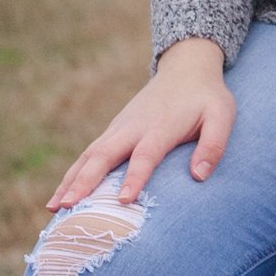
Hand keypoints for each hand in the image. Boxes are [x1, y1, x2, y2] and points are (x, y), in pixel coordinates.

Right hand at [46, 40, 233, 213]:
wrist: (186, 68)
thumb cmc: (206, 97)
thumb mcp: (221, 115)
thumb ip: (213, 145)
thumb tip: (199, 176)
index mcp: (160, 127)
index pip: (145, 155)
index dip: (134, 177)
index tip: (123, 200)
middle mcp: (132, 127)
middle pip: (104, 155)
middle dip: (84, 181)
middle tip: (68, 206)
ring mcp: (119, 128)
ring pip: (89, 155)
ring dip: (70, 180)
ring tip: (54, 208)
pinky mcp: (113, 131)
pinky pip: (88, 154)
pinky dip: (72, 174)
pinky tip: (60, 196)